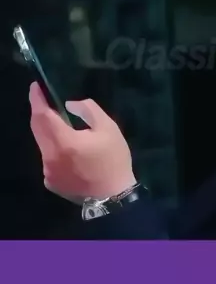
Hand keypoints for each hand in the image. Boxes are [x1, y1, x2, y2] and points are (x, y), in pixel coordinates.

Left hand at [29, 82, 135, 201]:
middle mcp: (50, 156)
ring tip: (61, 124)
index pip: (43, 115)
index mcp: (64, 142)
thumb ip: (87, 110)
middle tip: (45, 99)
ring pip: (43, 144)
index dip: (37, 99)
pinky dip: (54, 149)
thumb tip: (69, 105)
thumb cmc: (113, 159)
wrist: (113, 196)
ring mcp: (48, 171)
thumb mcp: (108, 128)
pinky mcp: (50, 181)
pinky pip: (47, 158)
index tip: (35, 87)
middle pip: (37, 128)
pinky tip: (69, 150)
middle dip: (39, 112)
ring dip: (48, 132)